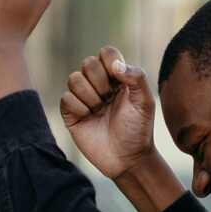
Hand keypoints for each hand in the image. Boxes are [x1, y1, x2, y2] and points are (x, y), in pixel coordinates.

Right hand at [59, 46, 156, 178]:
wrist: (126, 158)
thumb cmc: (138, 130)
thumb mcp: (145, 102)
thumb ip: (136, 77)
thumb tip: (115, 65)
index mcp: (117, 77)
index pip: (106, 53)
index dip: (109, 62)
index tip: (119, 81)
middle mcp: (99, 84)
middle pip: (87, 63)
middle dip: (100, 82)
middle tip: (109, 99)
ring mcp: (83, 98)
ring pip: (73, 79)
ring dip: (89, 96)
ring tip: (99, 110)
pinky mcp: (71, 113)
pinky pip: (65, 98)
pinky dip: (79, 108)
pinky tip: (89, 118)